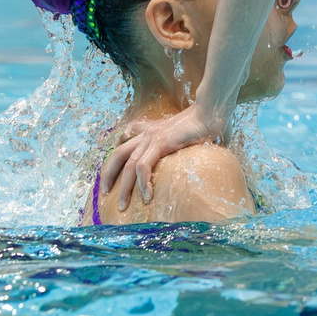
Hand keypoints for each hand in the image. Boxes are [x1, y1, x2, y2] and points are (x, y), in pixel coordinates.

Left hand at [101, 101, 222, 212]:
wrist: (211, 110)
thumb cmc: (206, 122)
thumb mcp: (188, 133)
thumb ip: (184, 143)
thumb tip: (197, 157)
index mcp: (153, 129)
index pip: (127, 137)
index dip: (117, 149)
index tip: (113, 167)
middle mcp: (148, 132)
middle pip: (118, 153)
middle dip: (108, 174)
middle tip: (105, 192)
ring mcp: (153, 137)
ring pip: (129, 164)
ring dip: (124, 187)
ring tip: (123, 205)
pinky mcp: (161, 142)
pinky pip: (144, 166)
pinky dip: (143, 183)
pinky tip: (147, 197)